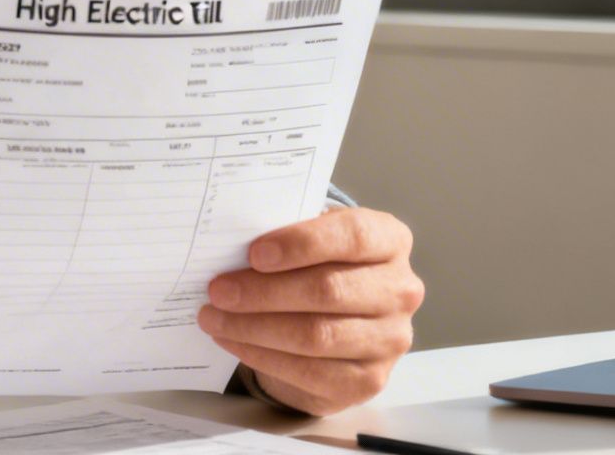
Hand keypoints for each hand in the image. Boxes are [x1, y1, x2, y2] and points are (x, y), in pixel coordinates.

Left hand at [198, 207, 423, 415]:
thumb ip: (288, 235)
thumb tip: (231, 245)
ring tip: (214, 317)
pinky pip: (309, 371)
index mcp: (390, 241)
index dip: (302, 243)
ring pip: (316, 335)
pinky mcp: (368, 379)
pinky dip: (262, 355)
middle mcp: (400, 291)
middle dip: (263, 291)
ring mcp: (389, 340)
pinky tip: (233, 340)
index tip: (254, 253)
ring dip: (254, 327)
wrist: (341, 318)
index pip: (353, 236)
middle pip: (328, 290)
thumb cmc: (321, 266)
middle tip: (218, 290)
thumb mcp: (314, 239)